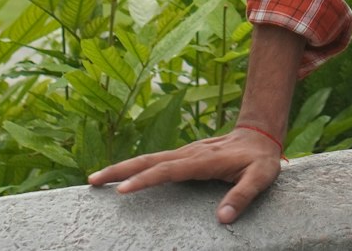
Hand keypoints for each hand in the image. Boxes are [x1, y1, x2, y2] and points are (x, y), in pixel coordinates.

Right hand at [88, 126, 281, 224]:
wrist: (260, 133)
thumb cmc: (260, 159)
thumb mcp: (260, 177)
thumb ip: (243, 196)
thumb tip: (223, 218)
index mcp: (203, 160)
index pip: (168, 170)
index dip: (145, 180)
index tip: (122, 191)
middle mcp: (189, 154)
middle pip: (149, 161)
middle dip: (119, 170)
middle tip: (92, 181)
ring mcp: (185, 153)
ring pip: (149, 159)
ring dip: (122, 168)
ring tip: (95, 179)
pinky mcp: (185, 156)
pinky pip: (156, 162)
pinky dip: (135, 168)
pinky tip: (123, 177)